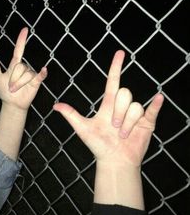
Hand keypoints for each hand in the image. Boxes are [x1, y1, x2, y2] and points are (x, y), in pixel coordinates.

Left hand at [0, 27, 46, 110]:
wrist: (12, 104)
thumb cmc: (5, 91)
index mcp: (15, 65)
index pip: (18, 50)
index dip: (21, 40)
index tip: (25, 29)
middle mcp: (24, 67)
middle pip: (19, 67)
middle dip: (13, 78)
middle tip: (11, 87)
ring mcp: (31, 74)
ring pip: (26, 74)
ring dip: (19, 83)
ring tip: (16, 90)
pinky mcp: (36, 81)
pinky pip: (40, 75)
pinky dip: (42, 72)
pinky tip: (44, 69)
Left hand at [53, 50, 163, 167]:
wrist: (114, 161)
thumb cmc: (98, 145)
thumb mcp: (83, 129)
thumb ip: (71, 115)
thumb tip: (55, 105)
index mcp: (109, 104)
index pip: (113, 81)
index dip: (115, 67)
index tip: (119, 53)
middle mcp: (122, 106)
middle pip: (124, 94)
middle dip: (119, 111)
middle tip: (114, 127)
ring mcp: (134, 114)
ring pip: (135, 106)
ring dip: (128, 122)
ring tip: (123, 134)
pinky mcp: (146, 122)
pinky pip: (152, 110)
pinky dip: (156, 104)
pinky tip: (159, 97)